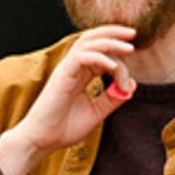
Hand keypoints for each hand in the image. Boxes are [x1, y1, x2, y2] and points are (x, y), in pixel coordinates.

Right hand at [0, 26, 136, 174]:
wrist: (41, 141)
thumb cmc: (63, 128)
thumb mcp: (95, 113)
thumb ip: (111, 100)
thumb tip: (131, 86)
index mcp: (80, 74)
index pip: (100, 52)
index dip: (119, 61)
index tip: (128, 85)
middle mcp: (73, 68)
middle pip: (92, 39)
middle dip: (113, 33)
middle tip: (133, 34)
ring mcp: (66, 70)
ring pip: (88, 43)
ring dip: (110, 42)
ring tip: (128, 47)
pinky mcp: (62, 76)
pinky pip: (82, 58)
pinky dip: (100, 58)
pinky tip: (113, 67)